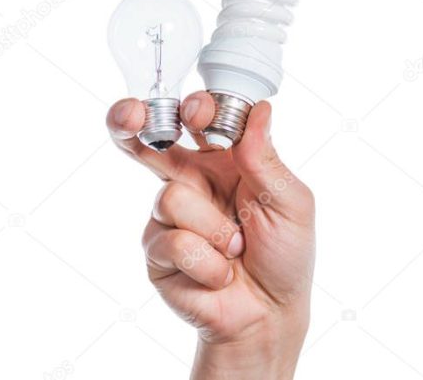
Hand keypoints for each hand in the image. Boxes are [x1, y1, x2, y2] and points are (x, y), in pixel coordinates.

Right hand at [106, 93, 313, 379]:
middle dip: (133, 120)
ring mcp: (171, 215)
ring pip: (171, 197)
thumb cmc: (286, 254)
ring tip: (235, 248)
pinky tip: (218, 273)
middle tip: (132, 116)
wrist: (268, 313)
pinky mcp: (156, 250)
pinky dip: (205, 260)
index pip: (201, 121)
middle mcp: (194, 180)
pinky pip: (171, 241)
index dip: (194, 110)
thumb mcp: (291, 202)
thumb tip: (259, 109)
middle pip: (150, 139)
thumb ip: (267, 159)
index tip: (197, 112)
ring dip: (213, 229)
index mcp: (228, 160)